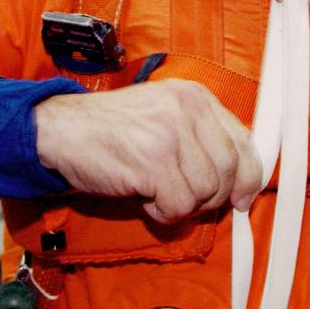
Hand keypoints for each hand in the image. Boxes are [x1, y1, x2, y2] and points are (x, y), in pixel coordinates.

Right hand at [34, 79, 262, 224]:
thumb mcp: (164, 118)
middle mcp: (188, 109)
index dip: (248, 177)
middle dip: (211, 196)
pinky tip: (143, 197)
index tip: (242, 197)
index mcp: (195, 96)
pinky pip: (178, 206)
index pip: (244, 141)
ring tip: (154, 190)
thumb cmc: (111, 130)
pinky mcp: (153, 161)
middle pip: (230, 170)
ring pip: (206, 192)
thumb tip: (241, 183)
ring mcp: (171, 133)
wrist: (60, 129)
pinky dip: (162, 212)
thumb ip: (202, 139)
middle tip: (182, 197)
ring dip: (181, 204)